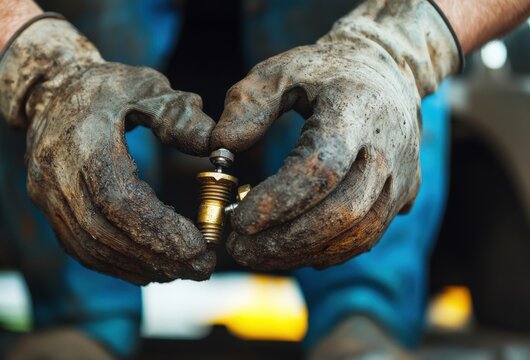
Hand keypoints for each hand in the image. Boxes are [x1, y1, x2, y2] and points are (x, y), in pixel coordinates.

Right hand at [0, 16, 214, 283]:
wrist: (50, 93)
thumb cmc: (105, 88)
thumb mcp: (146, 86)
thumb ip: (180, 116)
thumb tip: (215, 146)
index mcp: (82, 142)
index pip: (119, 200)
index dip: (159, 230)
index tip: (199, 247)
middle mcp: (57, 174)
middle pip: (106, 232)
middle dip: (157, 255)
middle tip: (201, 267)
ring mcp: (47, 196)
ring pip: (92, 248)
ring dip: (140, 265)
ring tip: (182, 270)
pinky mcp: (48, 209)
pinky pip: (81, 248)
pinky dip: (117, 263)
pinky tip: (150, 267)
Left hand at [211, 0, 460, 269]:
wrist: (388, 71)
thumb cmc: (324, 72)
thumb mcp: (280, 69)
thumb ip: (247, 104)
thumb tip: (221, 147)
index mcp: (355, 110)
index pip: (321, 168)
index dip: (279, 201)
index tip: (238, 220)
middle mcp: (388, 148)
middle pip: (342, 212)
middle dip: (285, 239)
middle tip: (238, 249)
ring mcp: (401, 176)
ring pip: (357, 235)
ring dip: (302, 253)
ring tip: (256, 254)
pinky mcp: (403, 196)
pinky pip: (367, 238)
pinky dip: (326, 252)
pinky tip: (289, 250)